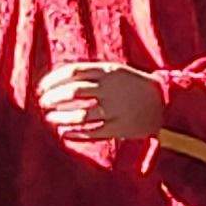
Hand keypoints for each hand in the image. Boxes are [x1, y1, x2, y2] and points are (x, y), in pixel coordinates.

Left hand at [38, 63, 162, 141]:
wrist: (164, 101)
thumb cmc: (133, 85)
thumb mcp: (115, 71)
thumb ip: (91, 74)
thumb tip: (59, 79)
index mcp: (108, 71)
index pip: (72, 72)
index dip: (53, 80)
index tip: (41, 87)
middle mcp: (111, 89)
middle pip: (73, 92)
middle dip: (53, 98)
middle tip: (43, 103)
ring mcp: (116, 109)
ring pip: (81, 114)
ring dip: (61, 117)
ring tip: (50, 118)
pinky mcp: (120, 128)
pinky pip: (93, 132)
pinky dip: (76, 134)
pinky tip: (64, 134)